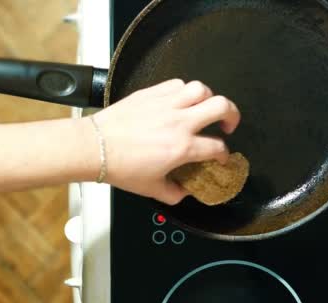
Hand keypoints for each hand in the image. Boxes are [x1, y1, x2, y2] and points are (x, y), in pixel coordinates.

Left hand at [91, 79, 240, 203]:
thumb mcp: (151, 189)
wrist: (94, 147)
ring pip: (201, 89)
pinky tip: (181, 101)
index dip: (224, 154)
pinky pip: (177, 84)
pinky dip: (185, 91)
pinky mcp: (152, 93)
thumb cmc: (120, 167)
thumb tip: (184, 192)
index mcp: (182, 147)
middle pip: (221, 106)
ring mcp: (166, 104)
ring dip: (209, 98)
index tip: (220, 156)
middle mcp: (179, 122)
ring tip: (205, 108)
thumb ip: (174, 193)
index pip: (217, 147)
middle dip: (232, 114)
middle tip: (228, 124)